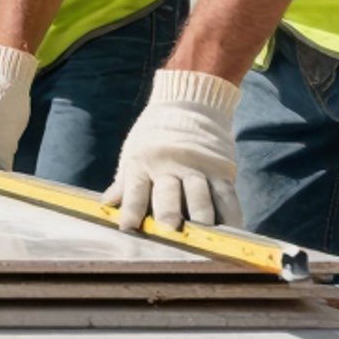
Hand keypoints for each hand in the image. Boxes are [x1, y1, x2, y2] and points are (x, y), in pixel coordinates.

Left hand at [105, 70, 241, 231]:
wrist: (188, 103)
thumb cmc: (155, 137)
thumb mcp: (134, 153)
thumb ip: (125, 183)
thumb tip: (106, 205)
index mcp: (142, 161)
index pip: (135, 188)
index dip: (131, 209)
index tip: (127, 228)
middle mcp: (169, 165)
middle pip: (169, 193)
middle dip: (169, 211)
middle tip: (169, 229)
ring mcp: (197, 167)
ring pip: (201, 196)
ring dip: (202, 217)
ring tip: (203, 236)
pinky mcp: (221, 169)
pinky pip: (227, 197)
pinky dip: (230, 217)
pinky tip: (232, 232)